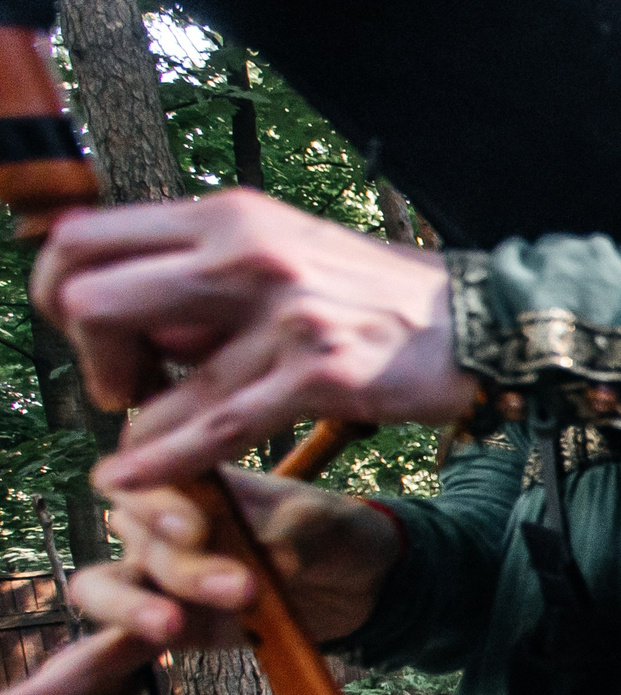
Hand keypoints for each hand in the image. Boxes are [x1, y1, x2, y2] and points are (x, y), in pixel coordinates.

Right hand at [0, 472, 402, 694]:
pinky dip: (49, 689)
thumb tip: (271, 560)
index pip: (140, 479)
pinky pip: (96, 657)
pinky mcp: (160, 631)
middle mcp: (152, 525)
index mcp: (185, 479)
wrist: (355, 578)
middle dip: (182, 569)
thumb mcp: (326, 524)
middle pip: (135, 544)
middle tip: (241, 587)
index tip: (198, 527)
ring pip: (102, 592)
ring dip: (131, 615)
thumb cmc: (333, 533)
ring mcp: (149, 579)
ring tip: (171, 631)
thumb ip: (295, 535)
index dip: (157, 504)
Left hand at [30, 188, 478, 491]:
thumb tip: (141, 319)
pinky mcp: (318, 375)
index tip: (85, 329)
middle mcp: (246, 253)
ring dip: (129, 418)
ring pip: (148, 375)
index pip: (86, 236)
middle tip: (112, 383)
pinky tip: (132, 477)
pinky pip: (212, 427)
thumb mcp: (288, 254)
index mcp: (230, 217)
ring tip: (140, 440)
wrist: (486, 320)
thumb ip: (210, 275)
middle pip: (92, 296)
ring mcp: (282, 315)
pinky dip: (161, 460)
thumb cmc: (384, 295)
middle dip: (81, 353)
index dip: (59, 289)